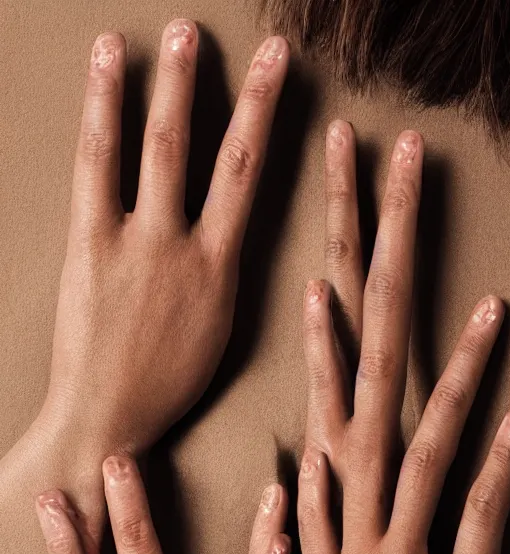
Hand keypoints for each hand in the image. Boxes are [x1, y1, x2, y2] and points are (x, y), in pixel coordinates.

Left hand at [39, 21, 288, 456]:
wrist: (107, 415)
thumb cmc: (164, 382)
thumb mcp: (215, 331)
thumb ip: (218, 274)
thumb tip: (215, 234)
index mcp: (219, 270)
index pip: (248, 176)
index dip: (264, 113)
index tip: (277, 69)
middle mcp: (181, 247)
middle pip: (209, 152)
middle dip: (230, 86)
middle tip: (238, 39)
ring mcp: (135, 243)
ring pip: (156, 150)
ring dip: (167, 85)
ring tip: (176, 34)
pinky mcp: (88, 246)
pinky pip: (97, 167)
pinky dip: (104, 114)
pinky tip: (107, 73)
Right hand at [298, 123, 509, 553]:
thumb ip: (325, 492)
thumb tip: (315, 443)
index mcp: (336, 472)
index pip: (334, 350)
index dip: (341, 265)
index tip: (351, 186)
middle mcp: (356, 490)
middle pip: (367, 360)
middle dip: (376, 259)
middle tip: (389, 175)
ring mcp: (395, 535)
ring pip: (412, 434)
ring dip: (448, 369)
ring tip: (482, 307)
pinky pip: (466, 514)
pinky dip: (490, 467)